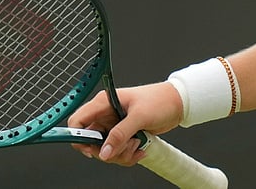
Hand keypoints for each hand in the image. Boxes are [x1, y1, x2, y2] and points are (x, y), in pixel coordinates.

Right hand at [68, 82, 183, 165]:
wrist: (178, 104)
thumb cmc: (160, 100)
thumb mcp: (139, 116)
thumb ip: (120, 134)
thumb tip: (104, 152)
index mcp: (104, 103)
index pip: (78, 121)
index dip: (78, 137)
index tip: (92, 149)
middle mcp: (106, 115)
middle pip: (91, 142)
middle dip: (108, 150)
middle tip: (125, 145)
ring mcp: (114, 126)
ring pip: (105, 150)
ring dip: (121, 153)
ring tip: (137, 142)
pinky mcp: (123, 135)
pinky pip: (117, 152)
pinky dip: (128, 155)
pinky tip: (140, 147)